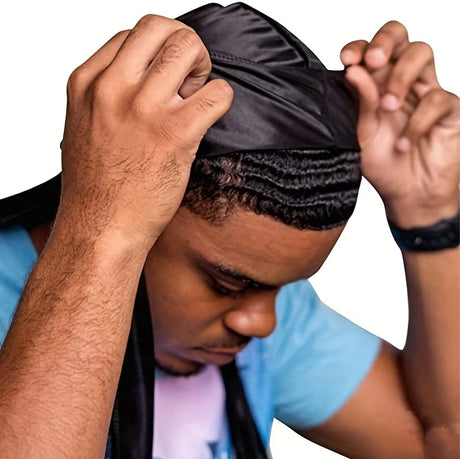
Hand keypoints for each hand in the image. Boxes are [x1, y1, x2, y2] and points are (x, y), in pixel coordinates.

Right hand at [59, 15, 232, 247]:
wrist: (101, 228)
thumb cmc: (96, 187)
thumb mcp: (84, 126)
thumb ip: (108, 96)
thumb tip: (146, 78)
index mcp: (87, 83)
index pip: (131, 35)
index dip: (156, 52)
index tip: (164, 76)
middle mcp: (112, 89)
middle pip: (160, 29)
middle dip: (184, 46)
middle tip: (190, 75)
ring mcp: (144, 109)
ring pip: (188, 49)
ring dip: (203, 68)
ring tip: (198, 97)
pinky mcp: (176, 133)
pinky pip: (217, 93)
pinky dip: (221, 99)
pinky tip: (211, 116)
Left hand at [340, 21, 458, 227]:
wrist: (407, 194)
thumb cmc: (383, 164)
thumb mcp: (362, 136)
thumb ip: (360, 104)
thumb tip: (353, 70)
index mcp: (376, 86)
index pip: (371, 51)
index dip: (360, 47)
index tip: (347, 60)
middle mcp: (401, 82)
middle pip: (400, 37)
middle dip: (385, 41)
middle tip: (373, 62)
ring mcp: (426, 92)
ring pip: (422, 53)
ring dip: (401, 76)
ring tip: (388, 107)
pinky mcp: (449, 109)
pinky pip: (437, 99)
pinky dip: (417, 122)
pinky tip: (404, 144)